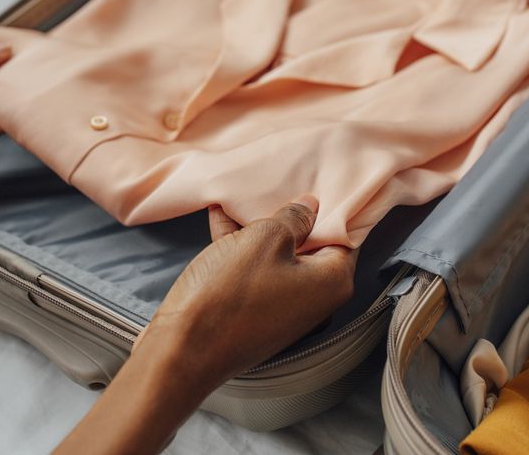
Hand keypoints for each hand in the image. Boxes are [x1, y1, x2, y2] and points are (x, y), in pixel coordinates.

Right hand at [56, 195, 357, 454]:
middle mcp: (315, 296)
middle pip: (311, 242)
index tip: (317, 178)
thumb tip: (310, 206)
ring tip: (243, 192)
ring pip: (279, 253)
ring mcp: (284, 306)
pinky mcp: (256, 310)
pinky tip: (220, 215)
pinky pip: (256, 268)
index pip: (345, 232)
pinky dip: (241, 244)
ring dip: (259, 225)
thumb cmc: (229, 294)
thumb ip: (293, 217)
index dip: (329, 204)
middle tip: (279, 178)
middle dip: (290, 212)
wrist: (182, 349)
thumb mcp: (264, 238)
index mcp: (332, 280)